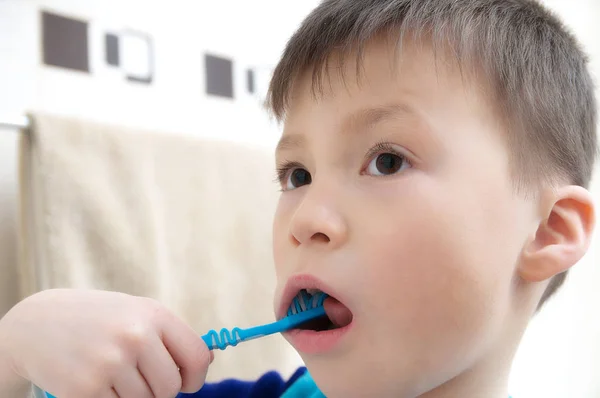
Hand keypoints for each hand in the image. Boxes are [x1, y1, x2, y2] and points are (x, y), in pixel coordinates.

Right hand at [0, 289, 211, 397]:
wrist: (37, 324)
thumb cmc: (98, 320)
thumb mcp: (136, 312)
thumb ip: (170, 336)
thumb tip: (205, 361)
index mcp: (153, 314)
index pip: (196, 357)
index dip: (196, 378)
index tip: (188, 383)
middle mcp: (134, 336)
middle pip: (170, 388)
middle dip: (159, 390)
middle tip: (139, 377)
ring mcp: (109, 363)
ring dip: (133, 396)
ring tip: (112, 373)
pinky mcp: (85, 389)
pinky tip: (95, 381)